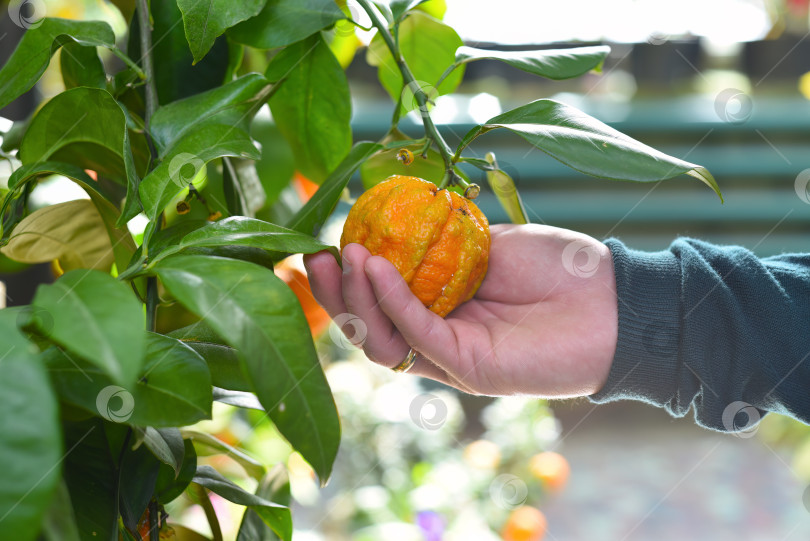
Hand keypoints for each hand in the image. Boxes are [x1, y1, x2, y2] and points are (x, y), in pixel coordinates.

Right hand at [304, 224, 617, 396]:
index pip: (380, 302)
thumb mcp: (488, 244)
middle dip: (337, 295)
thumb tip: (390, 229)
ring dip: (357, 300)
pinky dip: (393, 301)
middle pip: (372, 328)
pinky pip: (419, 335)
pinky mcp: (471, 368)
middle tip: (315, 257)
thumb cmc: (561, 268)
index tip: (322, 242)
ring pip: (385, 341)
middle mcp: (441, 338)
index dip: (348, 279)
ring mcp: (454, 357)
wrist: (616, 300)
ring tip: (345, 257)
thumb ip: (441, 246)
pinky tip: (376, 266)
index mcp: (443, 310)